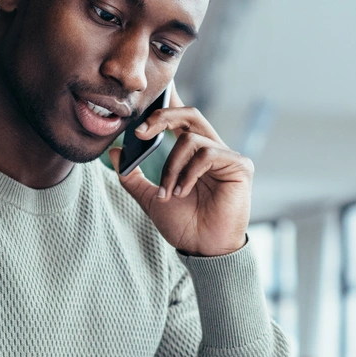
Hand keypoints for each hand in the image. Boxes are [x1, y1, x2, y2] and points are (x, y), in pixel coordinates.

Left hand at [109, 86, 252, 256]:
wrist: (203, 249)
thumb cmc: (184, 225)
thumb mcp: (150, 198)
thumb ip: (132, 176)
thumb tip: (115, 151)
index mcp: (194, 153)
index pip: (180, 118)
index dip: (163, 107)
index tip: (137, 122)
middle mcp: (212, 149)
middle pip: (189, 113)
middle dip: (162, 118)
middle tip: (140, 133)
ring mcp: (227, 157)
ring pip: (192, 138)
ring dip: (171, 166)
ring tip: (168, 192)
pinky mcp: (240, 166)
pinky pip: (208, 154)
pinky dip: (189, 173)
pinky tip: (183, 192)